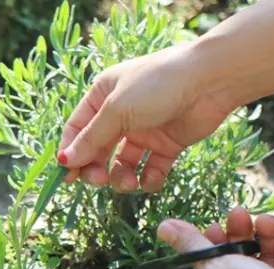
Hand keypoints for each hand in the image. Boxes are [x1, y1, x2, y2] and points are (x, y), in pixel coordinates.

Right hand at [57, 42, 235, 192]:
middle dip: (96, 169)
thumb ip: (91, 138)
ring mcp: (144, 130)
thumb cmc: (158, 84)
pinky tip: (152, 178)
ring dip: (122, 177)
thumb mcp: (117, 109)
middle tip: (100, 181)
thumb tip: (64, 161)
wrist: (209, 81)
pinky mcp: (167, 144)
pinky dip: (149, 179)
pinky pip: (151, 169)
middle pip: (98, 150)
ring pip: (123, 164)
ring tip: (130, 182)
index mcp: (102, 96)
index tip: (66, 178)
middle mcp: (121, 113)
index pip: (77, 130)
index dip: (71, 154)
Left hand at [157, 206, 273, 268]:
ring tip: (266, 217)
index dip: (211, 245)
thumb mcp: (213, 267)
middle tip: (240, 213)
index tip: (216, 225)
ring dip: (265, 233)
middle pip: (235, 261)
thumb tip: (162, 226)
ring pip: (263, 256)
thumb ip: (191, 244)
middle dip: (239, 234)